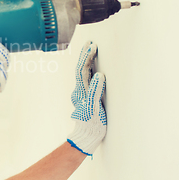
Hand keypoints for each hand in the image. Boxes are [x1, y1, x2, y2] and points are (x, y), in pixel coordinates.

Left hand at [67, 41, 106, 155]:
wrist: (86, 136)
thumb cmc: (92, 124)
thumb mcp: (95, 109)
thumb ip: (96, 91)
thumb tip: (99, 75)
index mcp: (81, 92)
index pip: (82, 71)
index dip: (86, 57)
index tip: (92, 46)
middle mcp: (78, 91)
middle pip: (80, 69)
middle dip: (85, 55)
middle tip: (90, 43)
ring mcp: (81, 93)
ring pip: (82, 74)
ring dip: (86, 61)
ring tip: (91, 49)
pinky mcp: (85, 97)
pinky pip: (86, 79)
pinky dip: (89, 69)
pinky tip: (93, 66)